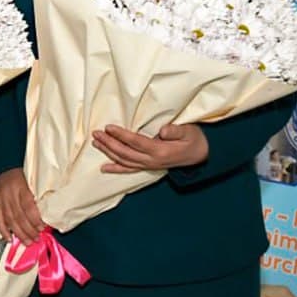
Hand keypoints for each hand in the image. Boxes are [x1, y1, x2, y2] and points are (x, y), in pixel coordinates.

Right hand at [0, 168, 44, 245]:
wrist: (3, 169)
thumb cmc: (20, 176)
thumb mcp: (31, 182)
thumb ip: (37, 196)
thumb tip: (47, 214)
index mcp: (21, 187)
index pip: (28, 206)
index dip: (35, 219)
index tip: (42, 228)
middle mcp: (10, 195)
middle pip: (19, 216)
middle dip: (29, 230)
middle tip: (36, 238)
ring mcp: (1, 201)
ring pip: (10, 220)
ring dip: (19, 234)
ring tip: (27, 241)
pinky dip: (3, 231)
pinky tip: (9, 238)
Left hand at [93, 123, 207, 172]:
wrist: (200, 155)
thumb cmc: (193, 139)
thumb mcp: (189, 132)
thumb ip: (176, 131)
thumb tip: (163, 130)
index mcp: (160, 151)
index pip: (136, 142)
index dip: (121, 135)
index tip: (108, 127)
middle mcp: (151, 160)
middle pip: (125, 152)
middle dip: (109, 143)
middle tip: (96, 133)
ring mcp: (148, 165)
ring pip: (124, 160)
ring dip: (108, 152)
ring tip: (96, 142)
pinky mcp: (148, 166)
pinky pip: (129, 169)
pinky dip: (116, 168)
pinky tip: (104, 167)